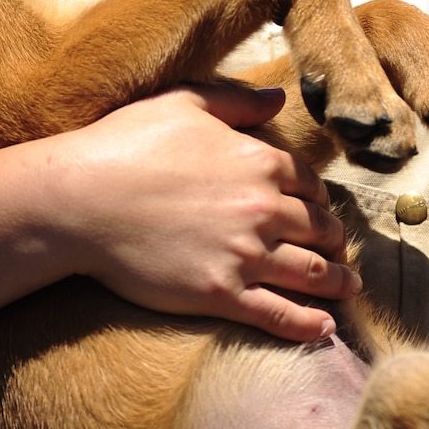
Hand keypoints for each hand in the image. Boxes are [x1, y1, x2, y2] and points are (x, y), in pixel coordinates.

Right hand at [45, 83, 356, 342]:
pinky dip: (311, 325)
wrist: (79, 199)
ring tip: (349, 290)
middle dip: (336, 242)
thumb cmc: (124, 144)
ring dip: (339, 283)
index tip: (320, 211)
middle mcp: (263, 208)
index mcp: (260, 160)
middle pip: (320, 230)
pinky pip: (281, 315)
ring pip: (312, 274)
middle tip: (340, 252)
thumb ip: (237, 101)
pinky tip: (326, 329)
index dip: (319, 199)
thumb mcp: (183, 103)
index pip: (311, 185)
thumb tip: (280, 99)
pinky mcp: (221, 294)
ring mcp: (245, 255)